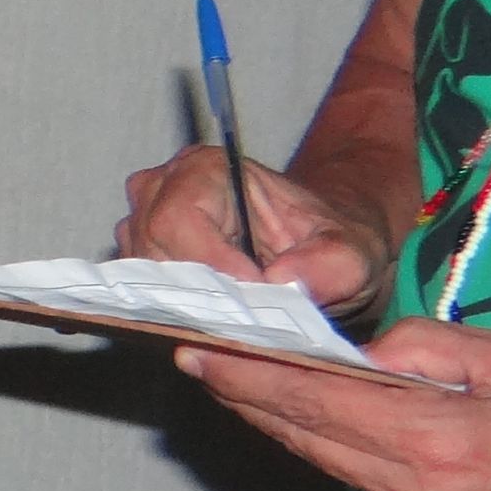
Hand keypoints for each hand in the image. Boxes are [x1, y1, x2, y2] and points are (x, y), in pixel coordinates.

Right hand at [118, 143, 394, 318]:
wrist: (321, 251)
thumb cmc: (331, 242)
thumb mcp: (350, 253)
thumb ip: (329, 265)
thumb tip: (282, 281)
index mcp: (206, 168)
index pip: (178, 219)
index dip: (210, 264)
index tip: (255, 296)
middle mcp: (160, 189)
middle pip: (152, 250)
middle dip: (199, 291)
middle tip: (249, 317)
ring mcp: (141, 224)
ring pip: (140, 276)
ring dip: (186, 305)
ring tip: (237, 319)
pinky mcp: (140, 260)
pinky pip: (140, 293)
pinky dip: (176, 313)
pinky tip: (216, 321)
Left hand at [181, 318, 490, 490]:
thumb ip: (431, 350)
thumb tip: (363, 354)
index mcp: (440, 445)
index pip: (317, 404)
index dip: (252, 378)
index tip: (203, 354)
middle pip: (308, 440)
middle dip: (250, 398)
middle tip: (200, 361)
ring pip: (333, 467)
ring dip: (286, 425)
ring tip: (240, 383)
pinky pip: (369, 489)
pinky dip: (340, 454)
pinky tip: (317, 423)